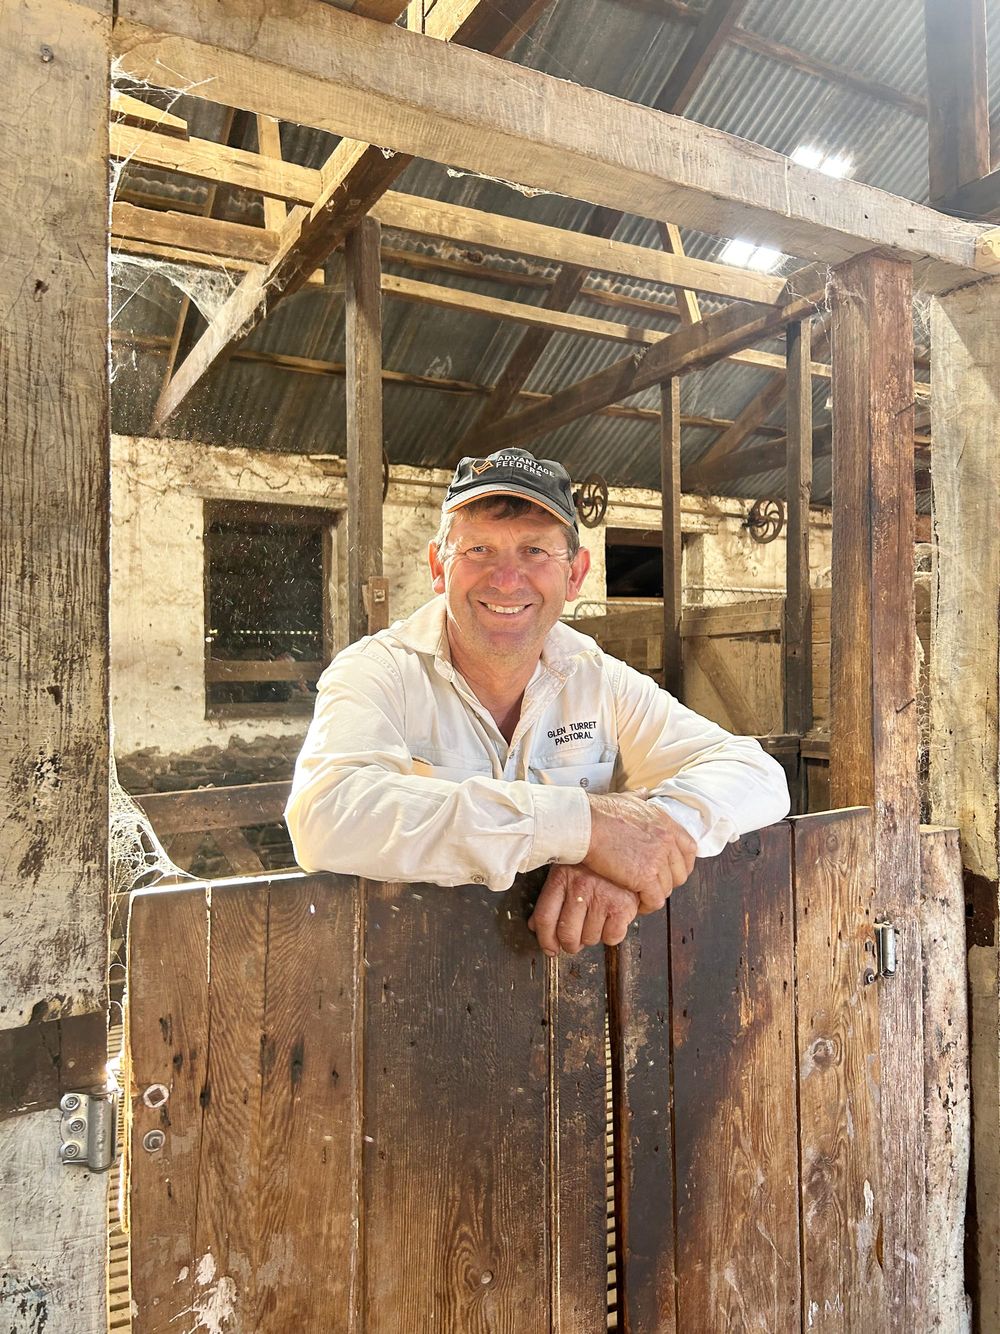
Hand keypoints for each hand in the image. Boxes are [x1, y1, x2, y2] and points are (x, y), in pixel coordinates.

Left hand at [528, 864, 638, 956]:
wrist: (629, 849)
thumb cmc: (595, 864)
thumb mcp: (567, 871)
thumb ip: (551, 898)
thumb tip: (535, 926)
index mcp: (562, 877)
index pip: (545, 918)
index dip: (546, 940)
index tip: (550, 948)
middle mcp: (580, 887)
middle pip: (567, 934)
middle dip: (570, 944)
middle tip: (574, 941)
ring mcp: (602, 897)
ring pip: (590, 939)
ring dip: (592, 936)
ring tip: (597, 920)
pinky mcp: (623, 906)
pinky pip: (612, 937)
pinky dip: (612, 935)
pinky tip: (612, 920)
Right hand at [584, 792, 695, 913]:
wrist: (586, 824)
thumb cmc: (598, 811)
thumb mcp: (625, 798)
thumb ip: (638, 798)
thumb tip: (642, 793)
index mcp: (664, 822)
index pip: (689, 848)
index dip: (682, 863)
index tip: (671, 871)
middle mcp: (667, 839)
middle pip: (681, 872)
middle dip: (668, 883)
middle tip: (652, 887)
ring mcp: (658, 859)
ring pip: (667, 889)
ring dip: (654, 895)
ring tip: (640, 897)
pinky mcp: (645, 876)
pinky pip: (655, 900)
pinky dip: (647, 905)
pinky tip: (636, 904)